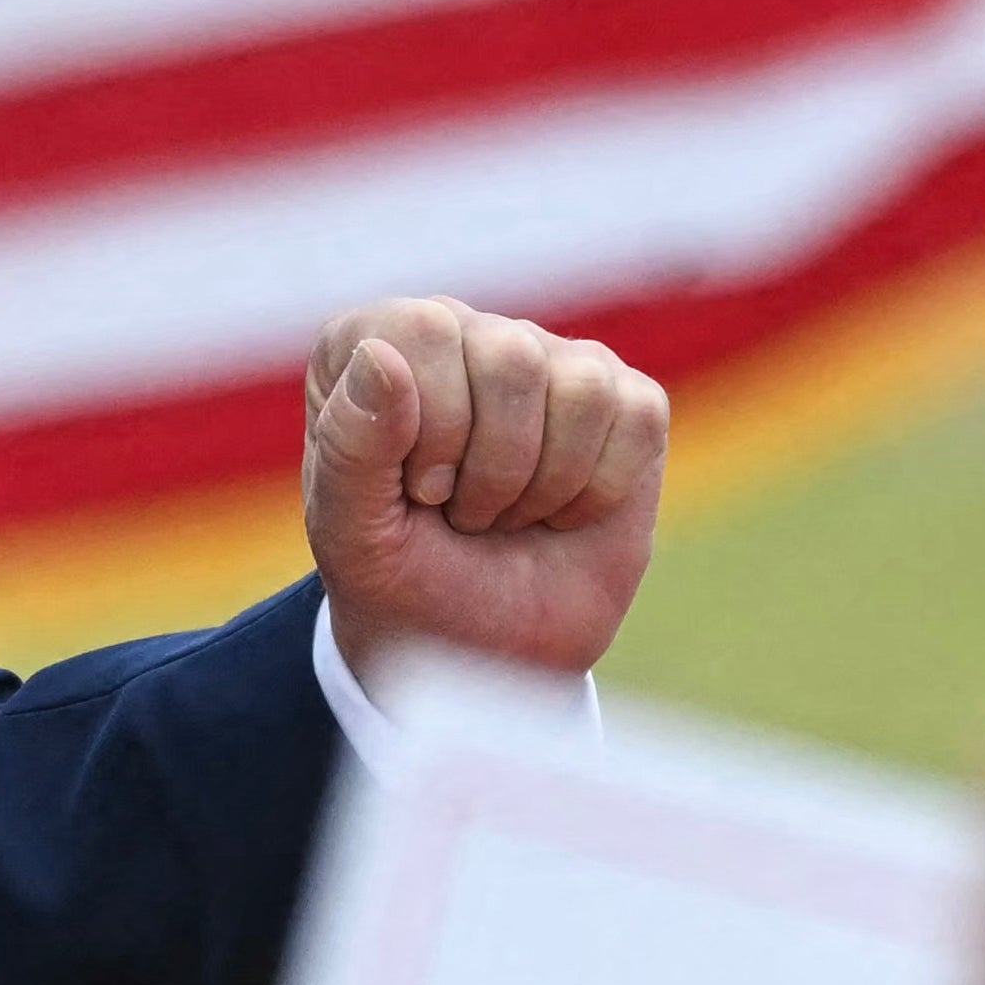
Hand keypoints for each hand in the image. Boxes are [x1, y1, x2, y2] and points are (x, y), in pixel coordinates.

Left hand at [299, 300, 666, 679]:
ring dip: (545, 486)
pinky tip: (562, 511)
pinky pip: (636, 415)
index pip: (424, 331)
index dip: (434, 428)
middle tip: (466, 514)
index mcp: (375, 345)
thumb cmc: (405, 585)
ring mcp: (549, 360)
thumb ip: (348, 446)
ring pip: (580, 388)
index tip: (421, 493)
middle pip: (511, 356)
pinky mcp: (622, 399)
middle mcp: (464, 334)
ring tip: (509, 513)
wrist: (486, 654)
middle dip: (493, 470)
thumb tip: (381, 357)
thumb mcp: (351, 537)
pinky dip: (600, 491)